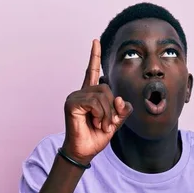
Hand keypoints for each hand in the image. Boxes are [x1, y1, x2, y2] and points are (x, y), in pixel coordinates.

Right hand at [62, 39, 132, 164]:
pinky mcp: (72, 103)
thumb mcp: (115, 122)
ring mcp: (75, 96)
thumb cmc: (96, 136)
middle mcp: (81, 92)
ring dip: (107, 114)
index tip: (95, 41)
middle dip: (112, 108)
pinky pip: (95, 102)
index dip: (94, 56)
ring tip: (100, 125)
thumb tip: (120, 99)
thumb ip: (121, 110)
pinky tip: (94, 123)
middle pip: (106, 88)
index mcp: (90, 95)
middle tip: (106, 124)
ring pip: (102, 96)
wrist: (85, 151)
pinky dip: (100, 114)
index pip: (92, 71)